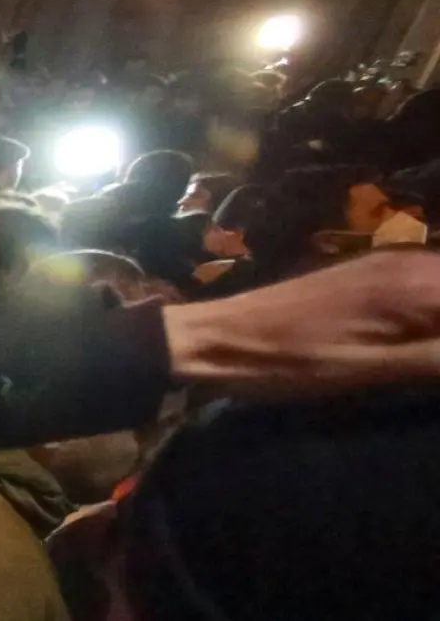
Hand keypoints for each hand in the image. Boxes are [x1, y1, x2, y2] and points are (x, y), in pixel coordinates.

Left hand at [163, 250, 439, 396]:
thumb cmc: (289, 362)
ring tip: (425, 365)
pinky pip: (430, 289)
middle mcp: (409, 263)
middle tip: (429, 369)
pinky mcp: (370, 279)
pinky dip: (434, 318)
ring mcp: (388, 267)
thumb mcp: (375, 369)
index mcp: (416, 283)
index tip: (434, 366)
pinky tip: (427, 348)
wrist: (214, 340)